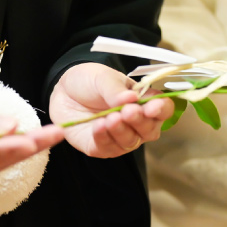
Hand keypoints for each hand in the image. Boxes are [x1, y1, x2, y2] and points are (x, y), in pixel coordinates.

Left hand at [49, 63, 173, 157]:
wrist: (63, 91)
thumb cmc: (89, 82)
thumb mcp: (103, 78)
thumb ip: (116, 90)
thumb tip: (131, 98)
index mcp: (144, 102)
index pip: (163, 109)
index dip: (161, 109)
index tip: (151, 106)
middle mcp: (137, 123)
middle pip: (150, 130)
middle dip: (140, 121)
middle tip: (128, 111)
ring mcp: (120, 137)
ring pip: (131, 141)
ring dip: (122, 131)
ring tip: (110, 118)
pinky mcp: (101, 147)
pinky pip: (108, 148)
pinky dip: (104, 138)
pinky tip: (97, 126)